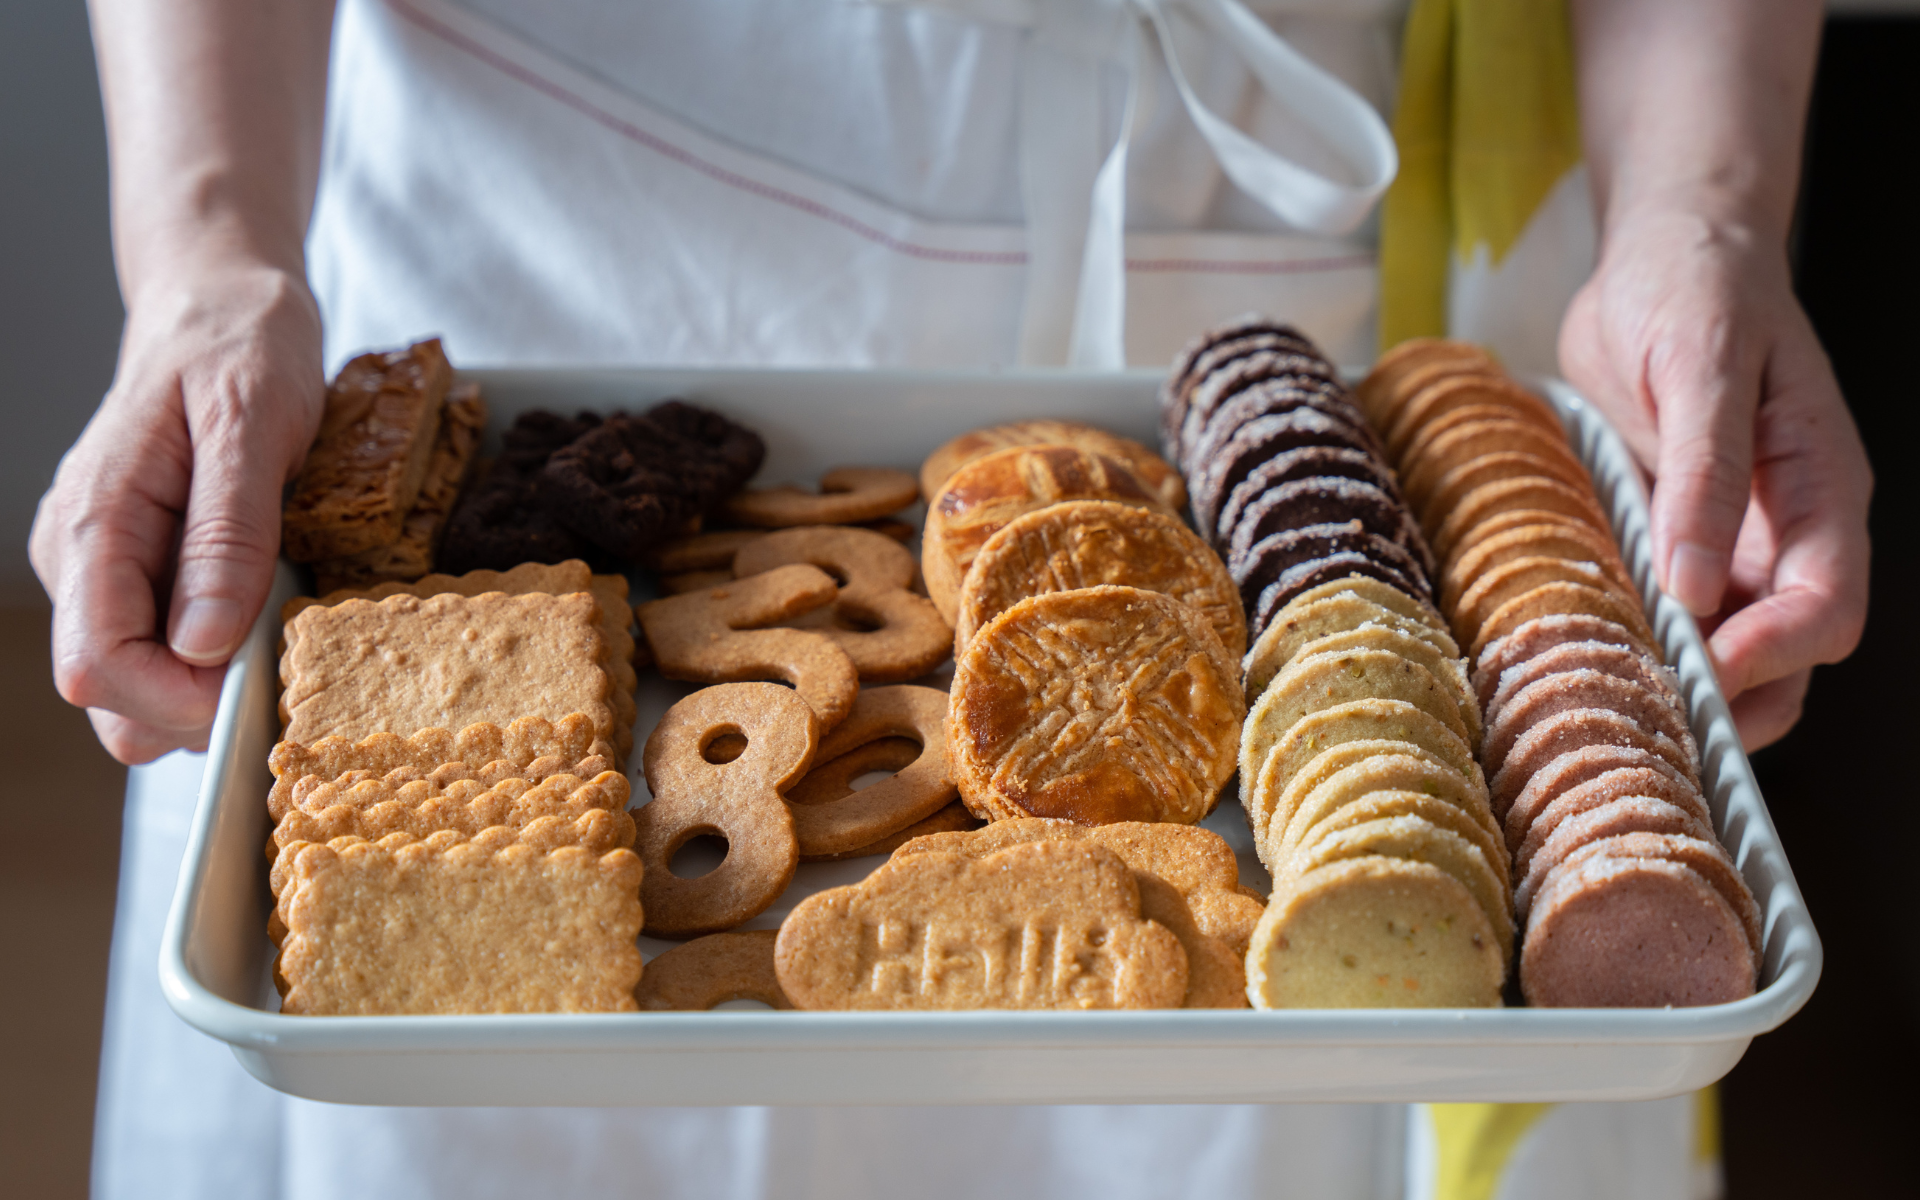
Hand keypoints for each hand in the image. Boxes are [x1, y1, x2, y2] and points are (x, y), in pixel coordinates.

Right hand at [29, 265, 324, 763]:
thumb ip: (227, 532)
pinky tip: (272, 625)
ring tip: (288, 641)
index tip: (263, 689)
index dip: (178, 701)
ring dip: (211, 693)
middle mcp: (81, 558)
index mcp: (95, 522)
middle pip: (111, 696)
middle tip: (291, 673)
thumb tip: (206, 643)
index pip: (97, 664)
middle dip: (196, 711)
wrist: (221, 304)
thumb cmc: (241, 346)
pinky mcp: (139, 574)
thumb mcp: (254, 423)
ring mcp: (105, 570)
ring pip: (138, 688)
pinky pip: (165, 653)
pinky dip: (218, 664)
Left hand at [1558, 206, 1870, 749]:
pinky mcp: (1672, 538)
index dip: (1772, 654)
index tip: (1702, 673)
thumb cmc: (1695, 288)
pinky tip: (1585, 653)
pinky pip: (1667, 614)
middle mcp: (1783, 530)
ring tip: (1610, 694)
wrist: (1660, 253)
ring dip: (1681, 684)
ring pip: (1726, 649)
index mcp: (1819, 491)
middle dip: (1732, 698)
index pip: (1826, 609)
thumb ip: (1705, 473)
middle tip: (1646, 709)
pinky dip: (1637, 643)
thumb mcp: (1702, 366)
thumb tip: (1693, 584)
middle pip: (1786, 657)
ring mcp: (1729, 541)